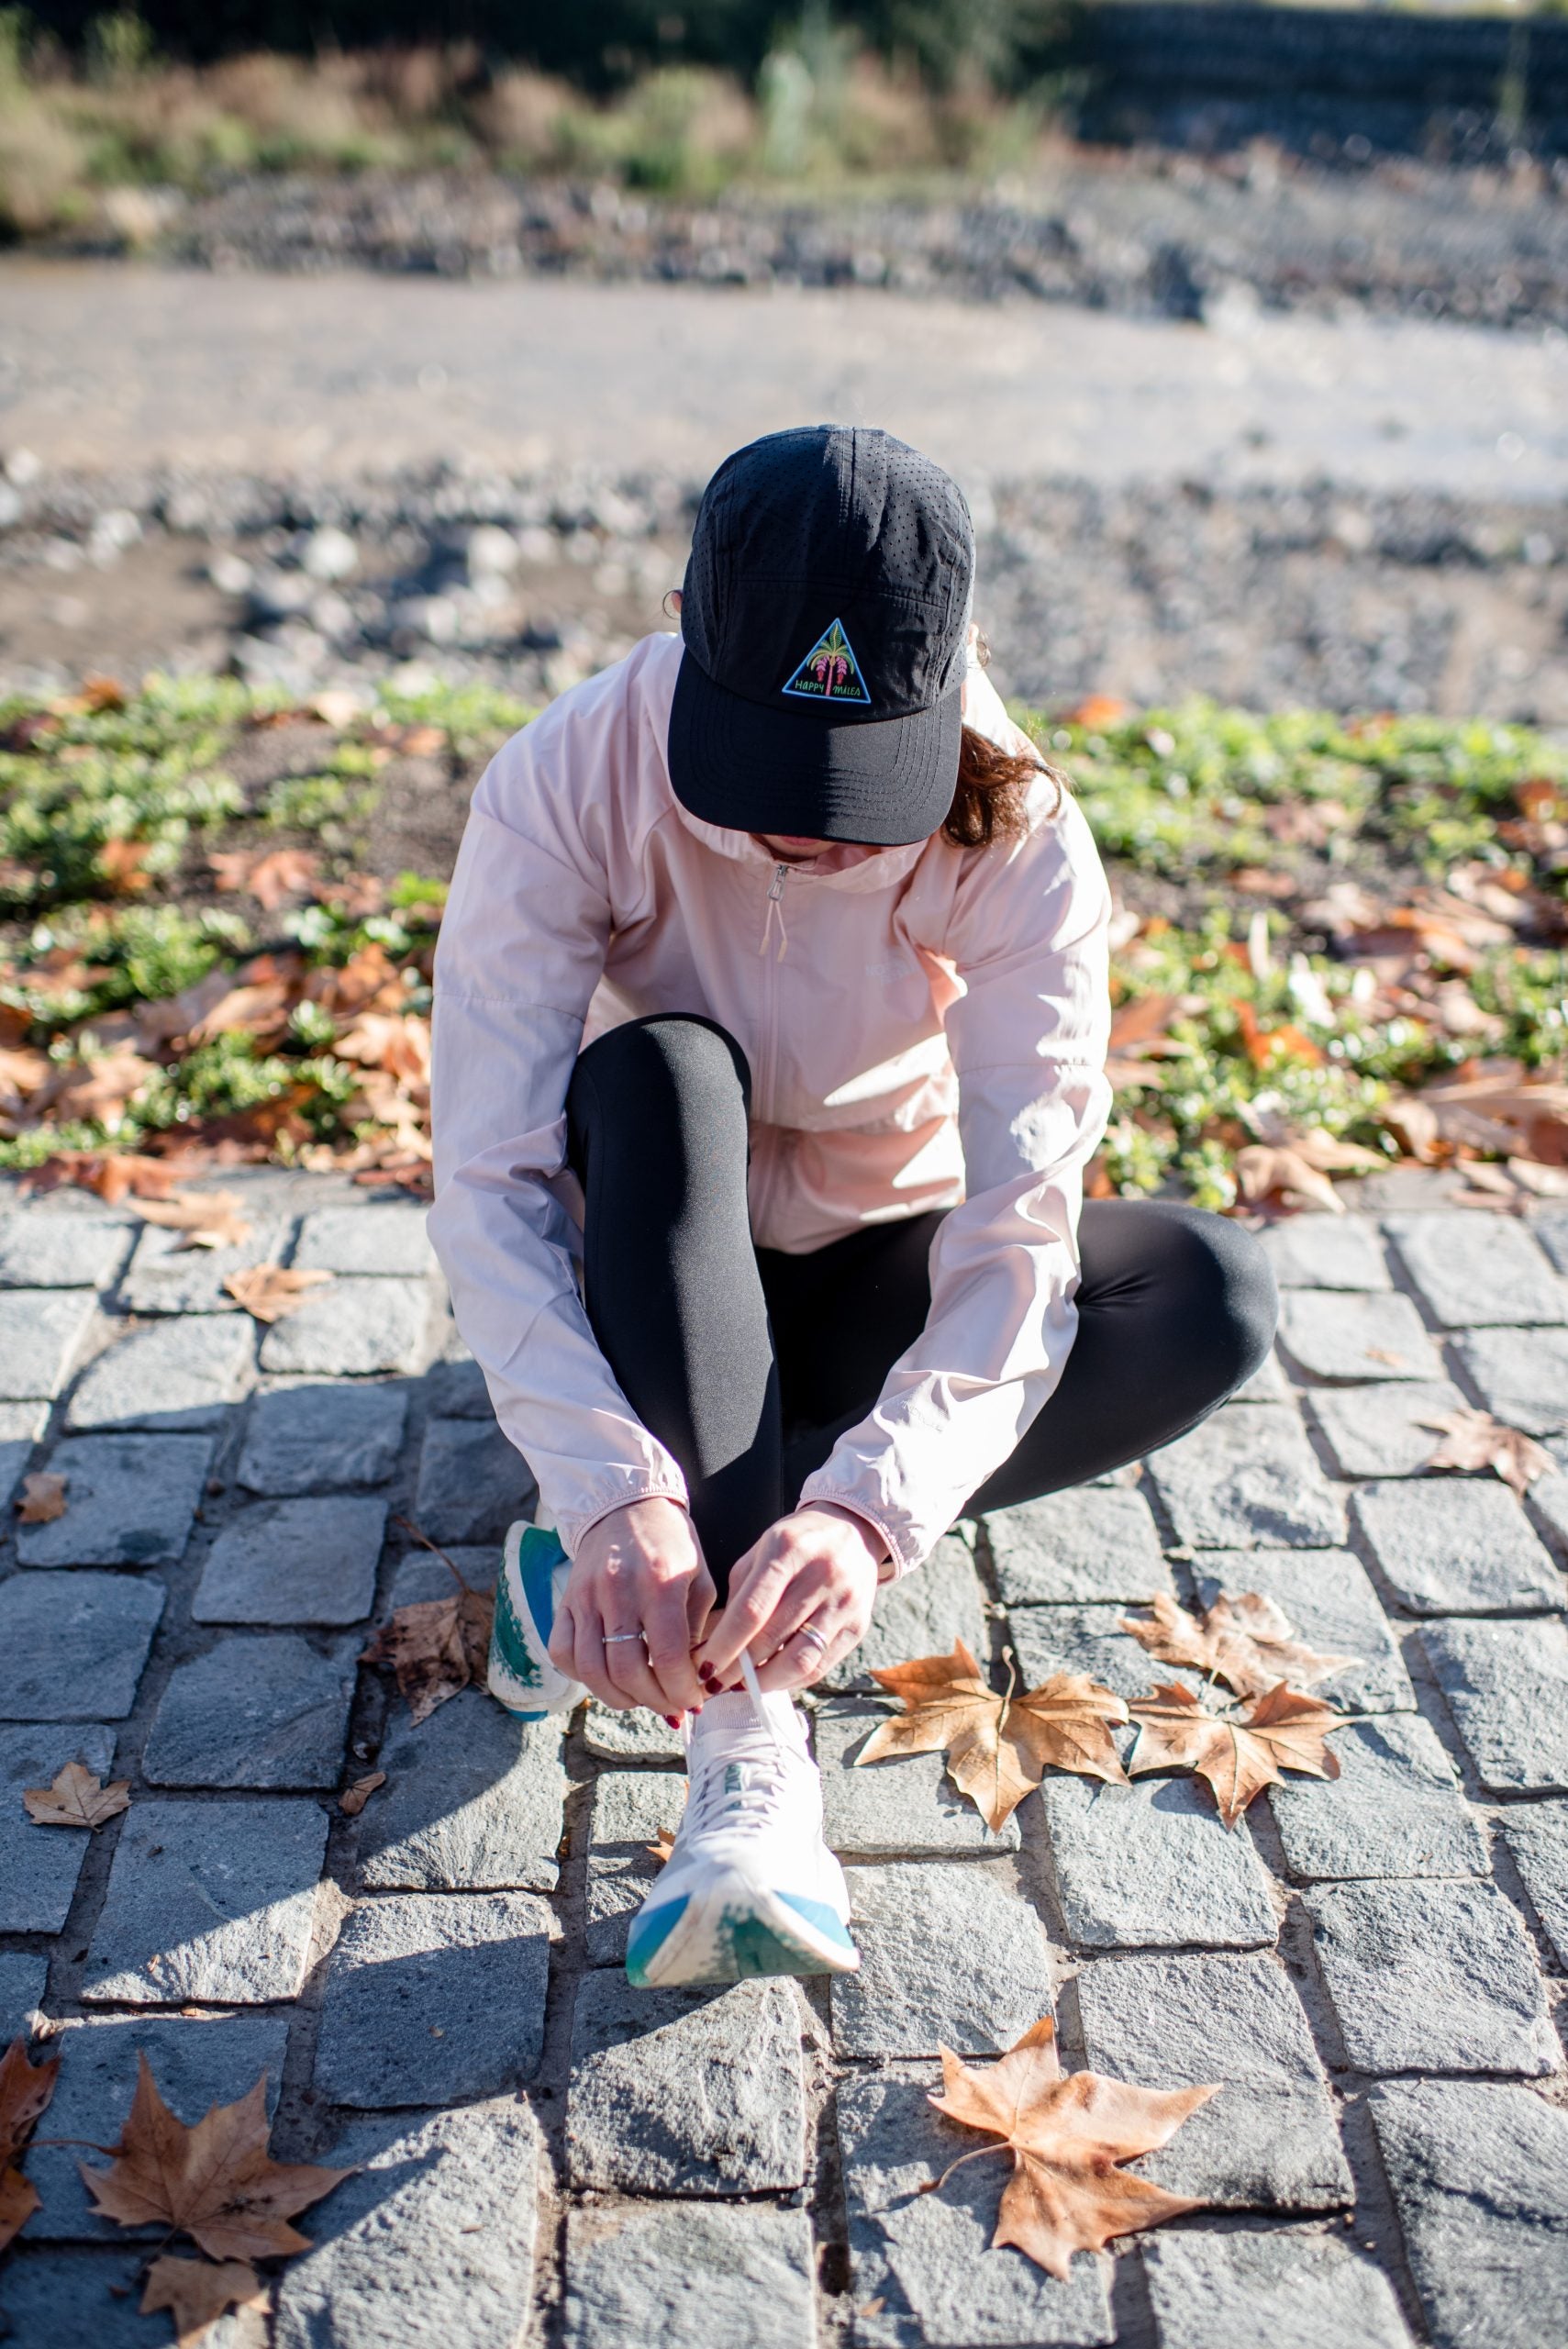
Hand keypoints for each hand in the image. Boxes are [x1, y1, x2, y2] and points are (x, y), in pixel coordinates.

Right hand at [549, 1497, 713, 1715]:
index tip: (694, 1701)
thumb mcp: (700, 1577)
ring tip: (643, 1698)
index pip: (667, 1656)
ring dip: (620, 1697)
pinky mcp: (565, 1601)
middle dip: (655, 1701)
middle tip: (672, 1707)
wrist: (625, 1505)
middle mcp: (618, 1591)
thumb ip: (699, 1629)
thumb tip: (697, 1679)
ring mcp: (585, 1597)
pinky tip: (607, 1677)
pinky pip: (562, 1653)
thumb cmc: (671, 1543)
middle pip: (626, 1670)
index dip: (682, 1690)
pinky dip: (583, 1677)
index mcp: (659, 1583)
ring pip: (591, 1670)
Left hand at [694, 1504, 882, 1694]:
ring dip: (766, 1681)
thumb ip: (739, 1594)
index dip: (725, 1646)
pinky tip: (773, 1679)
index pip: (751, 1610)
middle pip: (773, 1638)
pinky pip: (821, 1667)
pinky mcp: (859, 1625)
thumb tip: (715, 1647)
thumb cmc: (795, 1543)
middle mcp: (821, 1574)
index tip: (704, 1668)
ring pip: (800, 1660)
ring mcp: (844, 1602)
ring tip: (744, 1685)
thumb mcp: (761, 1550)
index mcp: (788, 1548)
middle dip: (739, 1668)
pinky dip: (792, 1681)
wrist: (854, 1531)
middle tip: (717, 1682)